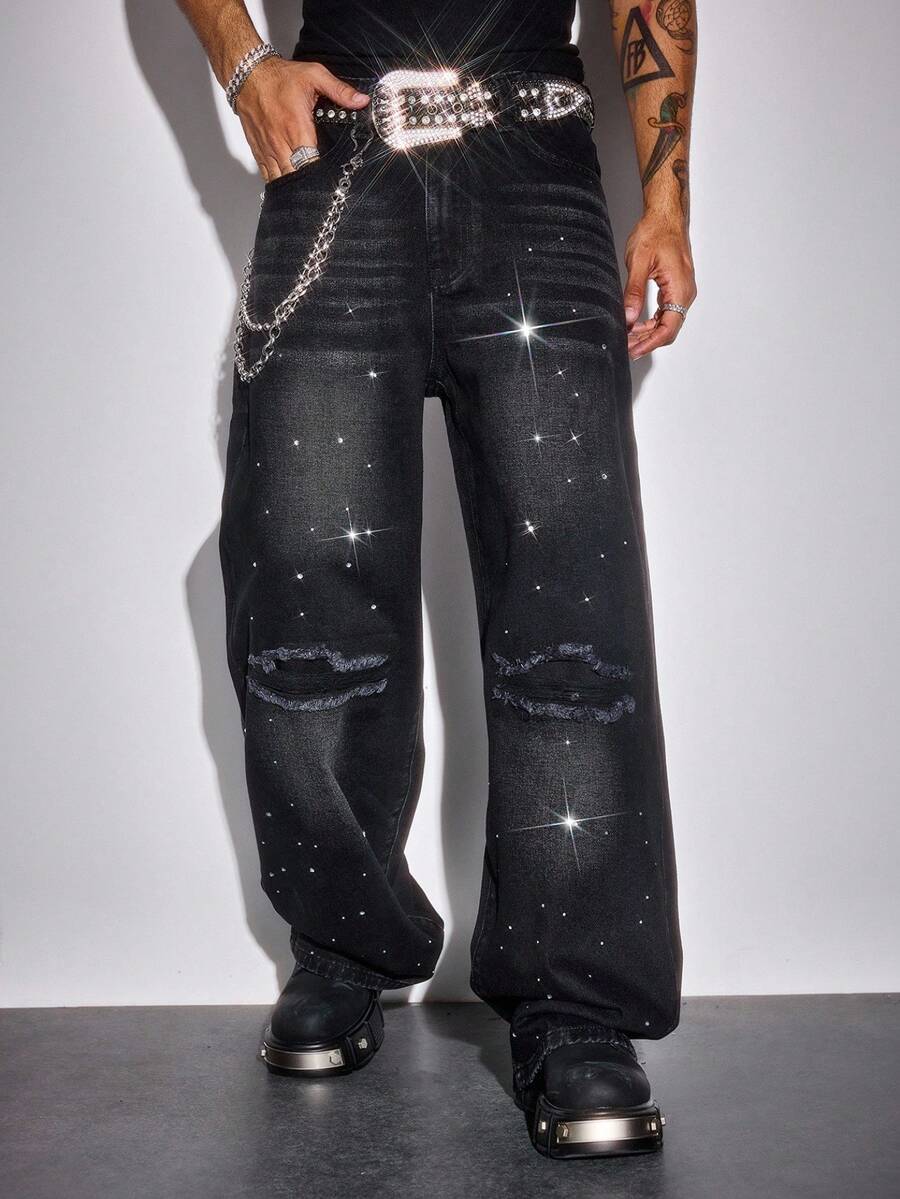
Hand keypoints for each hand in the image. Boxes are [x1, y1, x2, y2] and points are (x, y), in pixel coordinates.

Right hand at [234, 59, 369, 182]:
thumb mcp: (314, 75)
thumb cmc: (279, 76)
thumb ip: (339, 91)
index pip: (311, 163)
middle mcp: (281, 142)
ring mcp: (268, 149)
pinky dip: (278, 181)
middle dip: (309, 183)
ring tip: (306, 190)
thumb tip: (362, 101)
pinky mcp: (259, 151)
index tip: (332, 177)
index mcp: (297, 128)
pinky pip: (268, 175)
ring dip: (293, 185)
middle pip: (296, 176)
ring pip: (281, 179)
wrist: (249, 74)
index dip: (322, 175)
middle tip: (322, 187)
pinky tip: (289, 184)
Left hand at [623, 214, 696, 360]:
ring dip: (648, 333)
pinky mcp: (676, 288)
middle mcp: (685, 293)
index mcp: (680, 289)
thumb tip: (629, 317)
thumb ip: (634, 292)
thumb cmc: (656, 233)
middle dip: (647, 341)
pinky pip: (666, 312)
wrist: (665, 217)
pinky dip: (651, 321)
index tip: (634, 351)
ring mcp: (682, 291)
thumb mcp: (639, 263)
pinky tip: (635, 324)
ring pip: (667, 322)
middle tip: (626, 347)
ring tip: (627, 338)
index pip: (668, 328)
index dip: (650, 343)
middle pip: (668, 329)